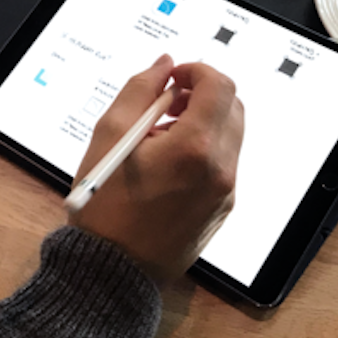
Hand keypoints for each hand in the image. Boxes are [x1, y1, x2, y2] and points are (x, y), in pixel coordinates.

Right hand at [69, 55, 243, 284]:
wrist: (113, 272)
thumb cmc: (105, 206)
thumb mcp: (109, 135)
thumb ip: (139, 90)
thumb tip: (164, 65)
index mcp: (195, 148)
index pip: (219, 86)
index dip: (195, 71)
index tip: (172, 79)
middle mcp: (220, 169)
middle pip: (232, 107)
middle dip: (201, 94)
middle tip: (165, 104)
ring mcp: (225, 192)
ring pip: (229, 134)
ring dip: (202, 121)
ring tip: (159, 137)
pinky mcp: (222, 208)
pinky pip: (223, 163)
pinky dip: (203, 149)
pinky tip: (166, 164)